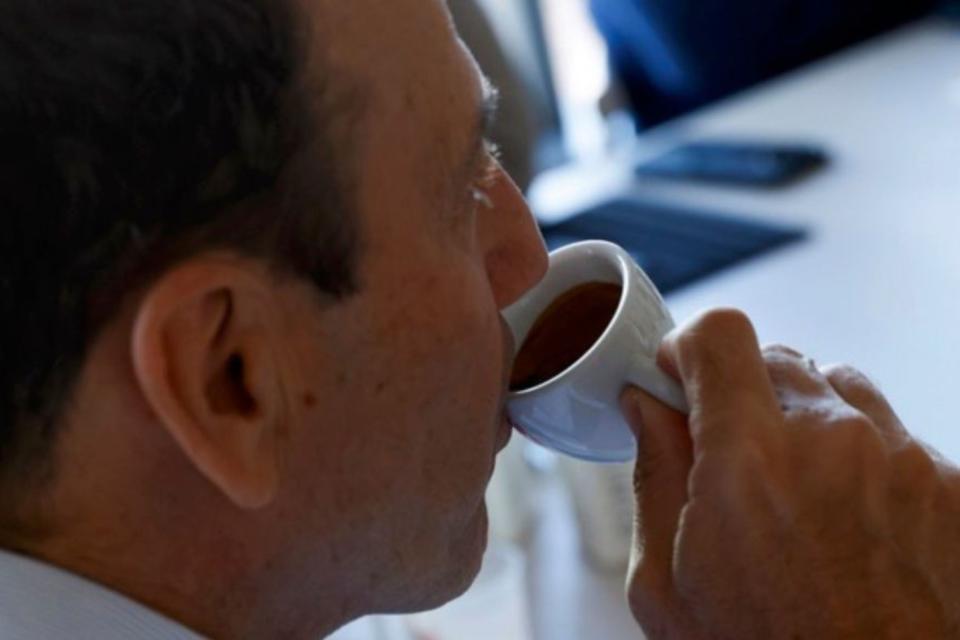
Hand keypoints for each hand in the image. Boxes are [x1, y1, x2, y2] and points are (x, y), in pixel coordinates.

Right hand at [622, 308, 959, 638]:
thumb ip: (653, 474)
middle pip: (774, 355)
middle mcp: (833, 441)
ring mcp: (901, 457)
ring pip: (835, 384)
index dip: (688, 347)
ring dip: (802, 415)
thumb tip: (646, 409)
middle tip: (728, 450)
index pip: (719, 334)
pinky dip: (858, 452)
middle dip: (739, 389)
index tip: (678, 374)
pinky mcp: (947, 482)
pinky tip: (843, 512)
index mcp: (748, 460)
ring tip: (792, 484)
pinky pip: (889, 429)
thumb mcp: (666, 583)